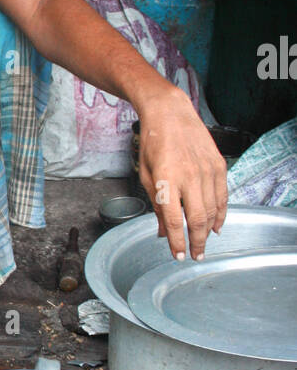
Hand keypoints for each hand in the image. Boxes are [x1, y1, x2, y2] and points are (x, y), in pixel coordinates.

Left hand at [136, 88, 227, 260]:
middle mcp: (189, 176)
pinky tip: (216, 227)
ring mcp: (207, 170)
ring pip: (212, 210)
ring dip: (208, 231)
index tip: (177, 256)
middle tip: (195, 256)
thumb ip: (156, 205)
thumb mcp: (145, 175)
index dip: (176, 242)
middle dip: (196, 242)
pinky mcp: (219, 165)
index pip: (173, 220)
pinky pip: (222, 196)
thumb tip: (164, 232)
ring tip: (203, 244)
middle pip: (197, 219)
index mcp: (166, 179)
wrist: (170, 113)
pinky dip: (221, 214)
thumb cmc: (153, 143)